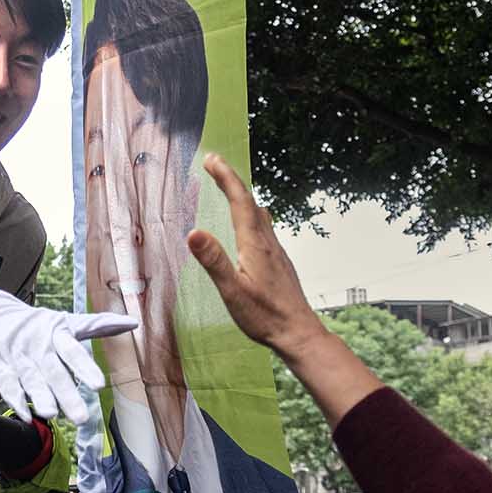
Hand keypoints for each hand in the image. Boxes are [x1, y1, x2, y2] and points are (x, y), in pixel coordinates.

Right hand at [0, 289, 134, 424]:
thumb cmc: (35, 323)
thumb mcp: (65, 321)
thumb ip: (98, 325)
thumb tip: (133, 323)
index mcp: (57, 333)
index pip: (73, 352)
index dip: (85, 368)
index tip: (98, 386)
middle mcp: (38, 346)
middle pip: (53, 371)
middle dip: (66, 394)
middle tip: (81, 417)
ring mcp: (18, 358)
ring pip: (30, 380)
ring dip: (40, 397)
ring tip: (51, 414)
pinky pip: (7, 386)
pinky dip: (16, 401)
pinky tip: (26, 416)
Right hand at [186, 155, 325, 359]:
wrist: (298, 333)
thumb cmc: (265, 316)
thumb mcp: (232, 291)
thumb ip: (213, 261)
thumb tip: (193, 232)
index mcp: (254, 245)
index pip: (239, 201)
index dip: (225, 177)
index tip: (211, 159)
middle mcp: (268, 243)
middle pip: (250, 202)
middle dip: (231, 181)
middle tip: (215, 165)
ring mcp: (276, 252)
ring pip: (260, 215)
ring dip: (243, 197)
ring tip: (230, 189)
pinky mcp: (279, 263)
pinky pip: (264, 228)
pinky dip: (251, 215)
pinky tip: (250, 226)